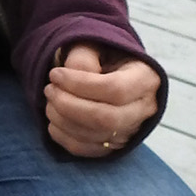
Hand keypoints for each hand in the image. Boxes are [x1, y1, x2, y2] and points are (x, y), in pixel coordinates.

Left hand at [45, 42, 161, 158]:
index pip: (116, 89)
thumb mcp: (92, 46)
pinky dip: (63, 136)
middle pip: (107, 118)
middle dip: (69, 105)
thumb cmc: (97, 57)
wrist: (104, 73)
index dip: (80, 84)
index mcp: (146, 79)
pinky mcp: (114, 146)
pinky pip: (86, 150)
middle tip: (49, 89)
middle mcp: (145, 109)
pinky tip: (53, 120)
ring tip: (49, 101)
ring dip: (62, 119)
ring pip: (96, 135)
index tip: (55, 74)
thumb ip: (83, 57)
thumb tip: (76, 77)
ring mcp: (131, 130)